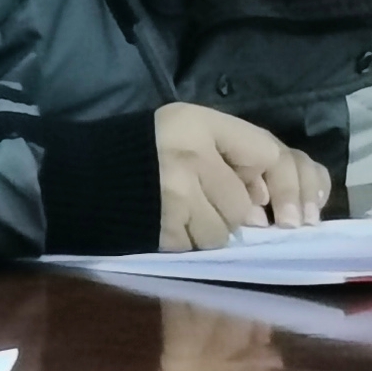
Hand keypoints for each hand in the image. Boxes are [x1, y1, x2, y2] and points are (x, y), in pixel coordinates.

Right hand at [152, 103, 328, 251]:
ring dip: (209, 232)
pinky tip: (169, 226)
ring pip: (223, 232)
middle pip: (243, 205)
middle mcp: (190, 153)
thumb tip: (268, 212)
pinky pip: (198, 248)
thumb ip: (234, 158)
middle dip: (231, 215)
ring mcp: (175, 192)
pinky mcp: (162, 225)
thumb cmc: (144, 154)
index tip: (292, 217)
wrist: (79, 177)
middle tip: (207, 206)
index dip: (289, 187)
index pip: (270, 155)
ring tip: (182, 215)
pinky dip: (189, 244)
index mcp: (199, 122)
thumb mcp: (190, 136)